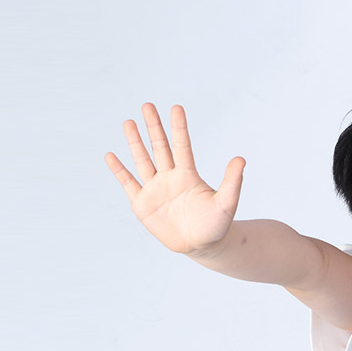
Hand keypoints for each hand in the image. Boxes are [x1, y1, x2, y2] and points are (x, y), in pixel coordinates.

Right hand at [104, 103, 245, 255]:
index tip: (176, 108)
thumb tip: (241, 159)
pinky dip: (119, 170)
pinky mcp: (142, 204)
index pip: (182, 145)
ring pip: (143, 160)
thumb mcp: (226, 203)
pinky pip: (128, 183)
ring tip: (128, 122)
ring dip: (135, 142)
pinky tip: (110, 155)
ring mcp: (154, 189)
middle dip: (153, 127)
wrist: (201, 246)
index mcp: (188, 174)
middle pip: (159, 147)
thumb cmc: (216, 224)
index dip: (178, 128)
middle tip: (147, 105)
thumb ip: (232, 181)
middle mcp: (169, 177)